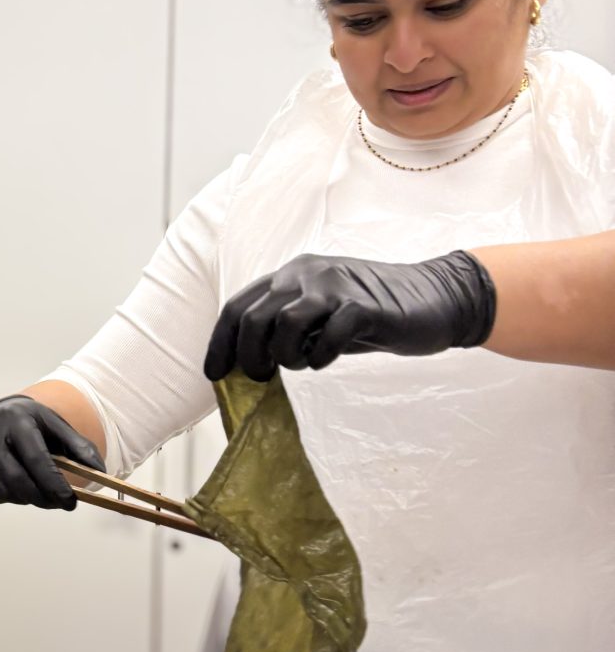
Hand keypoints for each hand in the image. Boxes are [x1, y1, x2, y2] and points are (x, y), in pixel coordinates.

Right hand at [0, 396, 103, 508]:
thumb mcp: (58, 428)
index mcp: (15, 420)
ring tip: (36, 488)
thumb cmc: (33, 424)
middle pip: (16, 481)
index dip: (54, 485)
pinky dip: (6, 497)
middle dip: (41, 498)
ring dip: (25, 498)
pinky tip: (14, 482)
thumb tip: (100, 473)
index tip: (70, 502)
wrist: (0, 415)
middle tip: (58, 503)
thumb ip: (80, 448)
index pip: (36, 459)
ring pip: (2, 492)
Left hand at [204, 250, 495, 382]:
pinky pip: (329, 335)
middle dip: (249, 356)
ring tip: (300, 364)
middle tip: (261, 377)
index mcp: (291, 275)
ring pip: (284, 324)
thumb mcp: (321, 317)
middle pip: (254, 317)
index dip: (220, 343)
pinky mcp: (366, 306)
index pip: (238, 307)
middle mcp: (307, 274)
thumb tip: (249, 363)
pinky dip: (320, 357)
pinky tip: (325, 361)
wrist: (436, 297)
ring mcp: (336, 286)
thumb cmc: (371, 313)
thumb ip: (288, 330)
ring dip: (285, 355)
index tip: (214, 374)